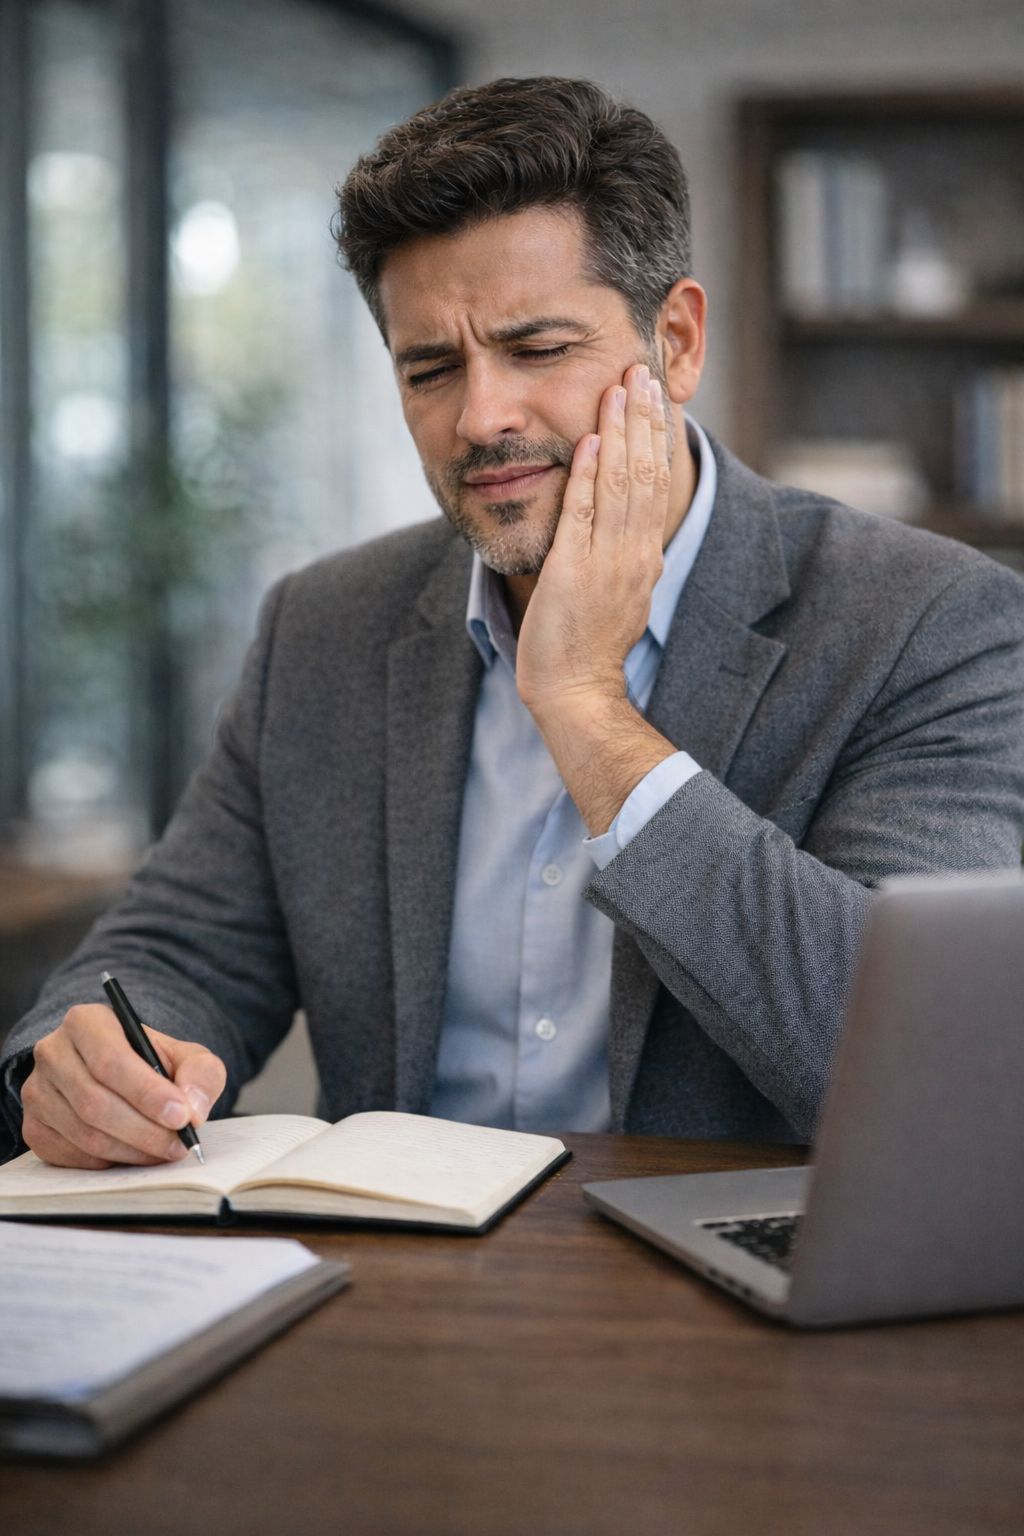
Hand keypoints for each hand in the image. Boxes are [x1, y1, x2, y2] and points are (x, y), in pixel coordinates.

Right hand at [22, 1005, 225, 1167]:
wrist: (120, 1075)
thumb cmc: (153, 1063)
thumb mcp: (186, 1056)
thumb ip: (200, 1074)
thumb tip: (193, 1108)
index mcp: (86, 1022)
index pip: (111, 1061)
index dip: (147, 1093)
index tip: (181, 1116)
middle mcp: (52, 1052)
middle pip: (95, 1102)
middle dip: (144, 1130)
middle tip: (179, 1144)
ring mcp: (37, 1091)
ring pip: (84, 1133)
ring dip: (131, 1150)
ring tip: (165, 1151)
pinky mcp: (34, 1127)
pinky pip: (71, 1155)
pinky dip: (109, 1162)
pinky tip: (135, 1154)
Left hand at [515, 363, 678, 833]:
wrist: (575, 689)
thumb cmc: (586, 645)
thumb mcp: (614, 591)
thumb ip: (618, 552)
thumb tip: (617, 517)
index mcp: (644, 556)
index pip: (655, 484)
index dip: (656, 436)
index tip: (654, 394)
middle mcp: (634, 554)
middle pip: (645, 473)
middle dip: (645, 419)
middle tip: (643, 368)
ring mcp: (607, 562)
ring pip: (621, 485)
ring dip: (622, 432)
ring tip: (623, 385)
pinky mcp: (574, 572)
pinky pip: (584, 515)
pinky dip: (588, 475)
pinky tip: (591, 439)